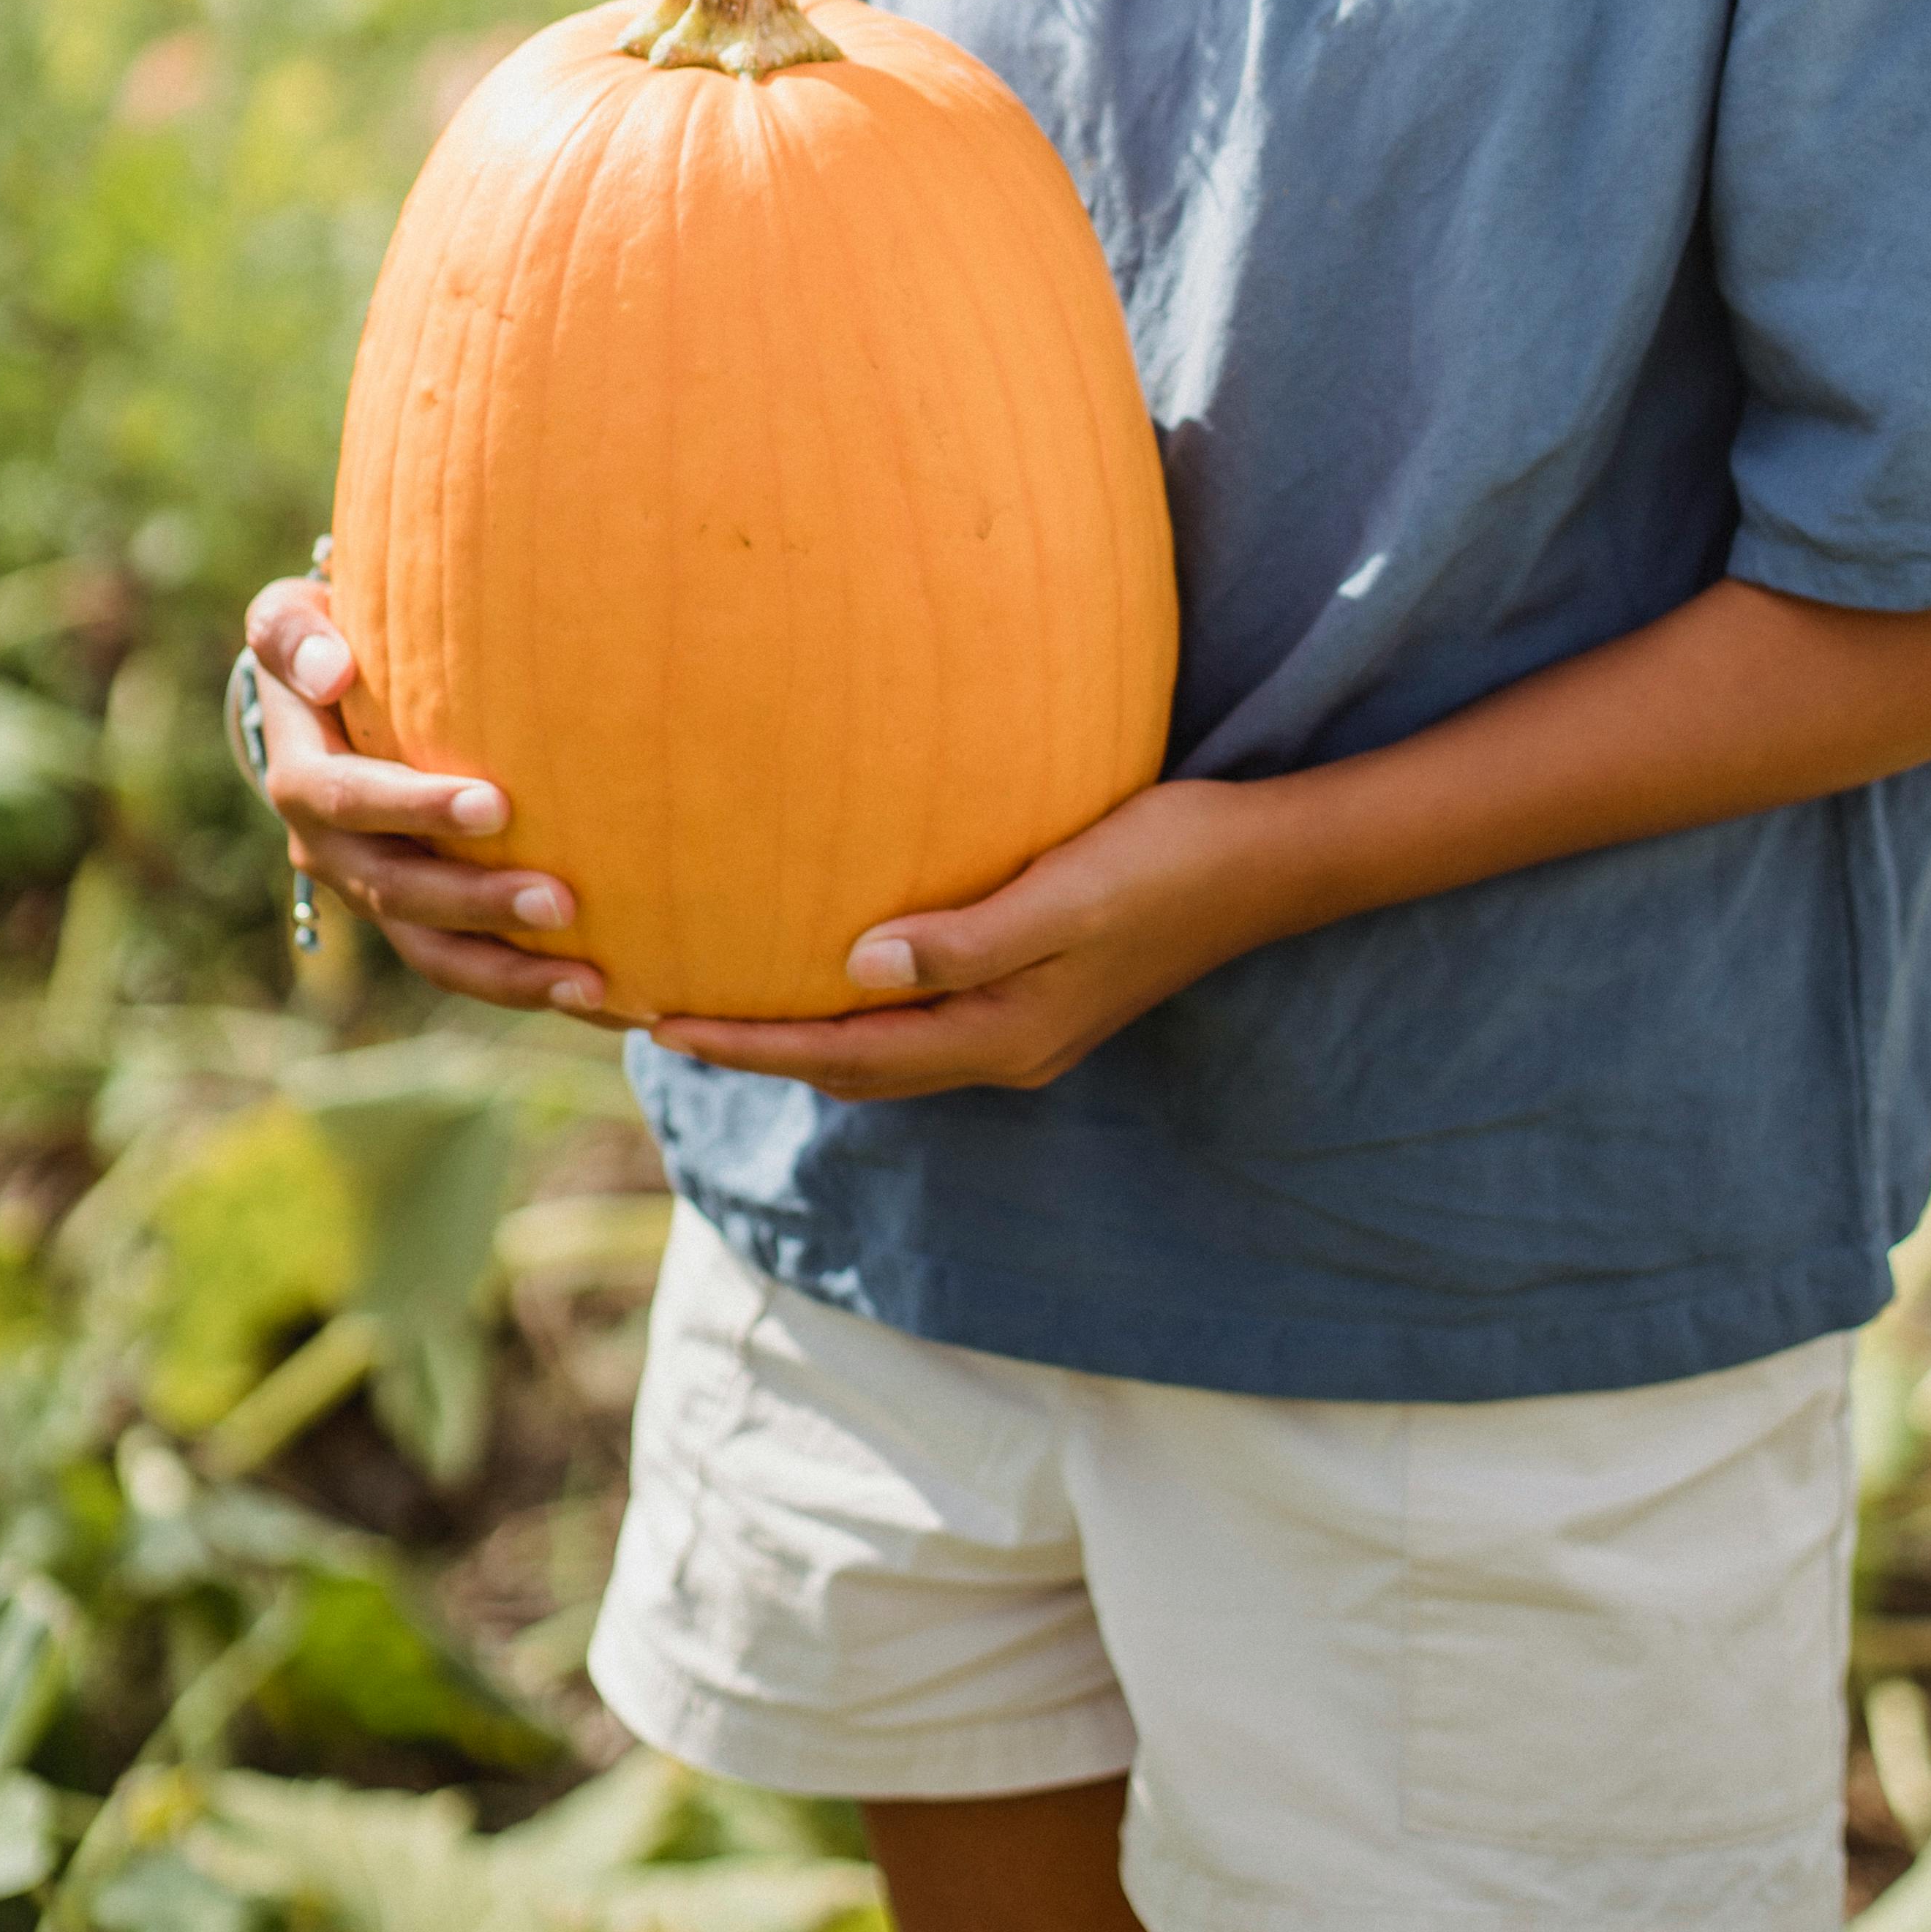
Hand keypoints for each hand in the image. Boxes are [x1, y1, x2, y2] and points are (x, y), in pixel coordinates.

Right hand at [242, 573, 609, 1020]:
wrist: (320, 703)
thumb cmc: (325, 645)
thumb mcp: (291, 623)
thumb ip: (294, 636)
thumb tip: (332, 670)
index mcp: (303, 779)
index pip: (350, 800)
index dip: (415, 808)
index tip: (497, 807)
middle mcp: (330, 850)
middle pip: (399, 893)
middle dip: (478, 904)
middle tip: (562, 902)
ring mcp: (373, 893)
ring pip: (434, 951)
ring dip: (509, 972)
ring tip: (591, 982)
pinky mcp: (416, 918)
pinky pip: (467, 964)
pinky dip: (527, 984)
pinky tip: (603, 998)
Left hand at [646, 777, 1276, 1100]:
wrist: (1269, 865)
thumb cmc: (1171, 862)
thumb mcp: (1068, 894)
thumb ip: (967, 940)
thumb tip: (856, 968)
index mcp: (1002, 1035)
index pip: (843, 1054)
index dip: (749, 1044)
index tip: (661, 1024)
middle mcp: (1004, 1047)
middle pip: (852, 1069)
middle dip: (757, 1050)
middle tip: (664, 1019)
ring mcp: (1026, 1027)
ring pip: (885, 1051)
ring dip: (803, 1034)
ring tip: (727, 998)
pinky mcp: (1040, 993)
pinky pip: (920, 1019)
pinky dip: (860, 1006)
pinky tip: (836, 963)